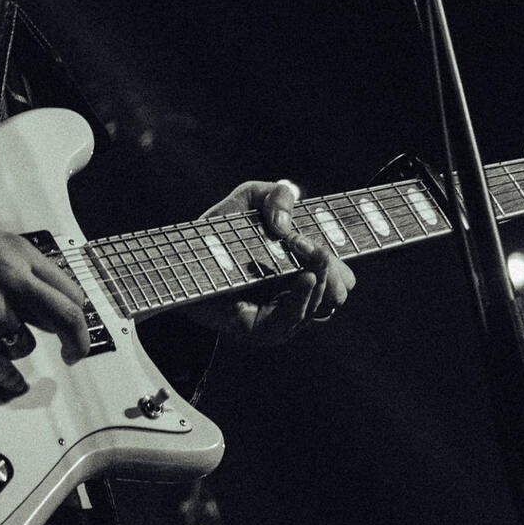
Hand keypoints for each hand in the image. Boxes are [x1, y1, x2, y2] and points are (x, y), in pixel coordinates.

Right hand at [0, 199, 90, 393]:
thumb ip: (20, 267)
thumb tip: (42, 298)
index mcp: (18, 252)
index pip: (68, 289)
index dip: (78, 315)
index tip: (77, 327)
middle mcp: (7, 276)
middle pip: (63, 316)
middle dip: (75, 341)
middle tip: (75, 355)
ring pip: (23, 341)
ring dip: (19, 347)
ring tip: (6, 340)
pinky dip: (5, 375)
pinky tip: (13, 382)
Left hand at [191, 179, 355, 345]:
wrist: (181, 257)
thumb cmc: (220, 230)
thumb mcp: (250, 197)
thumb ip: (278, 194)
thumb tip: (288, 225)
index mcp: (304, 270)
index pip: (342, 275)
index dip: (336, 257)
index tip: (310, 236)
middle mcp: (298, 297)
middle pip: (338, 291)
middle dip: (330, 265)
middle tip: (304, 243)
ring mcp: (282, 316)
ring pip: (319, 306)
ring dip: (318, 278)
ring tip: (302, 254)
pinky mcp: (261, 330)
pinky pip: (289, 323)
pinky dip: (301, 300)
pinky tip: (304, 278)